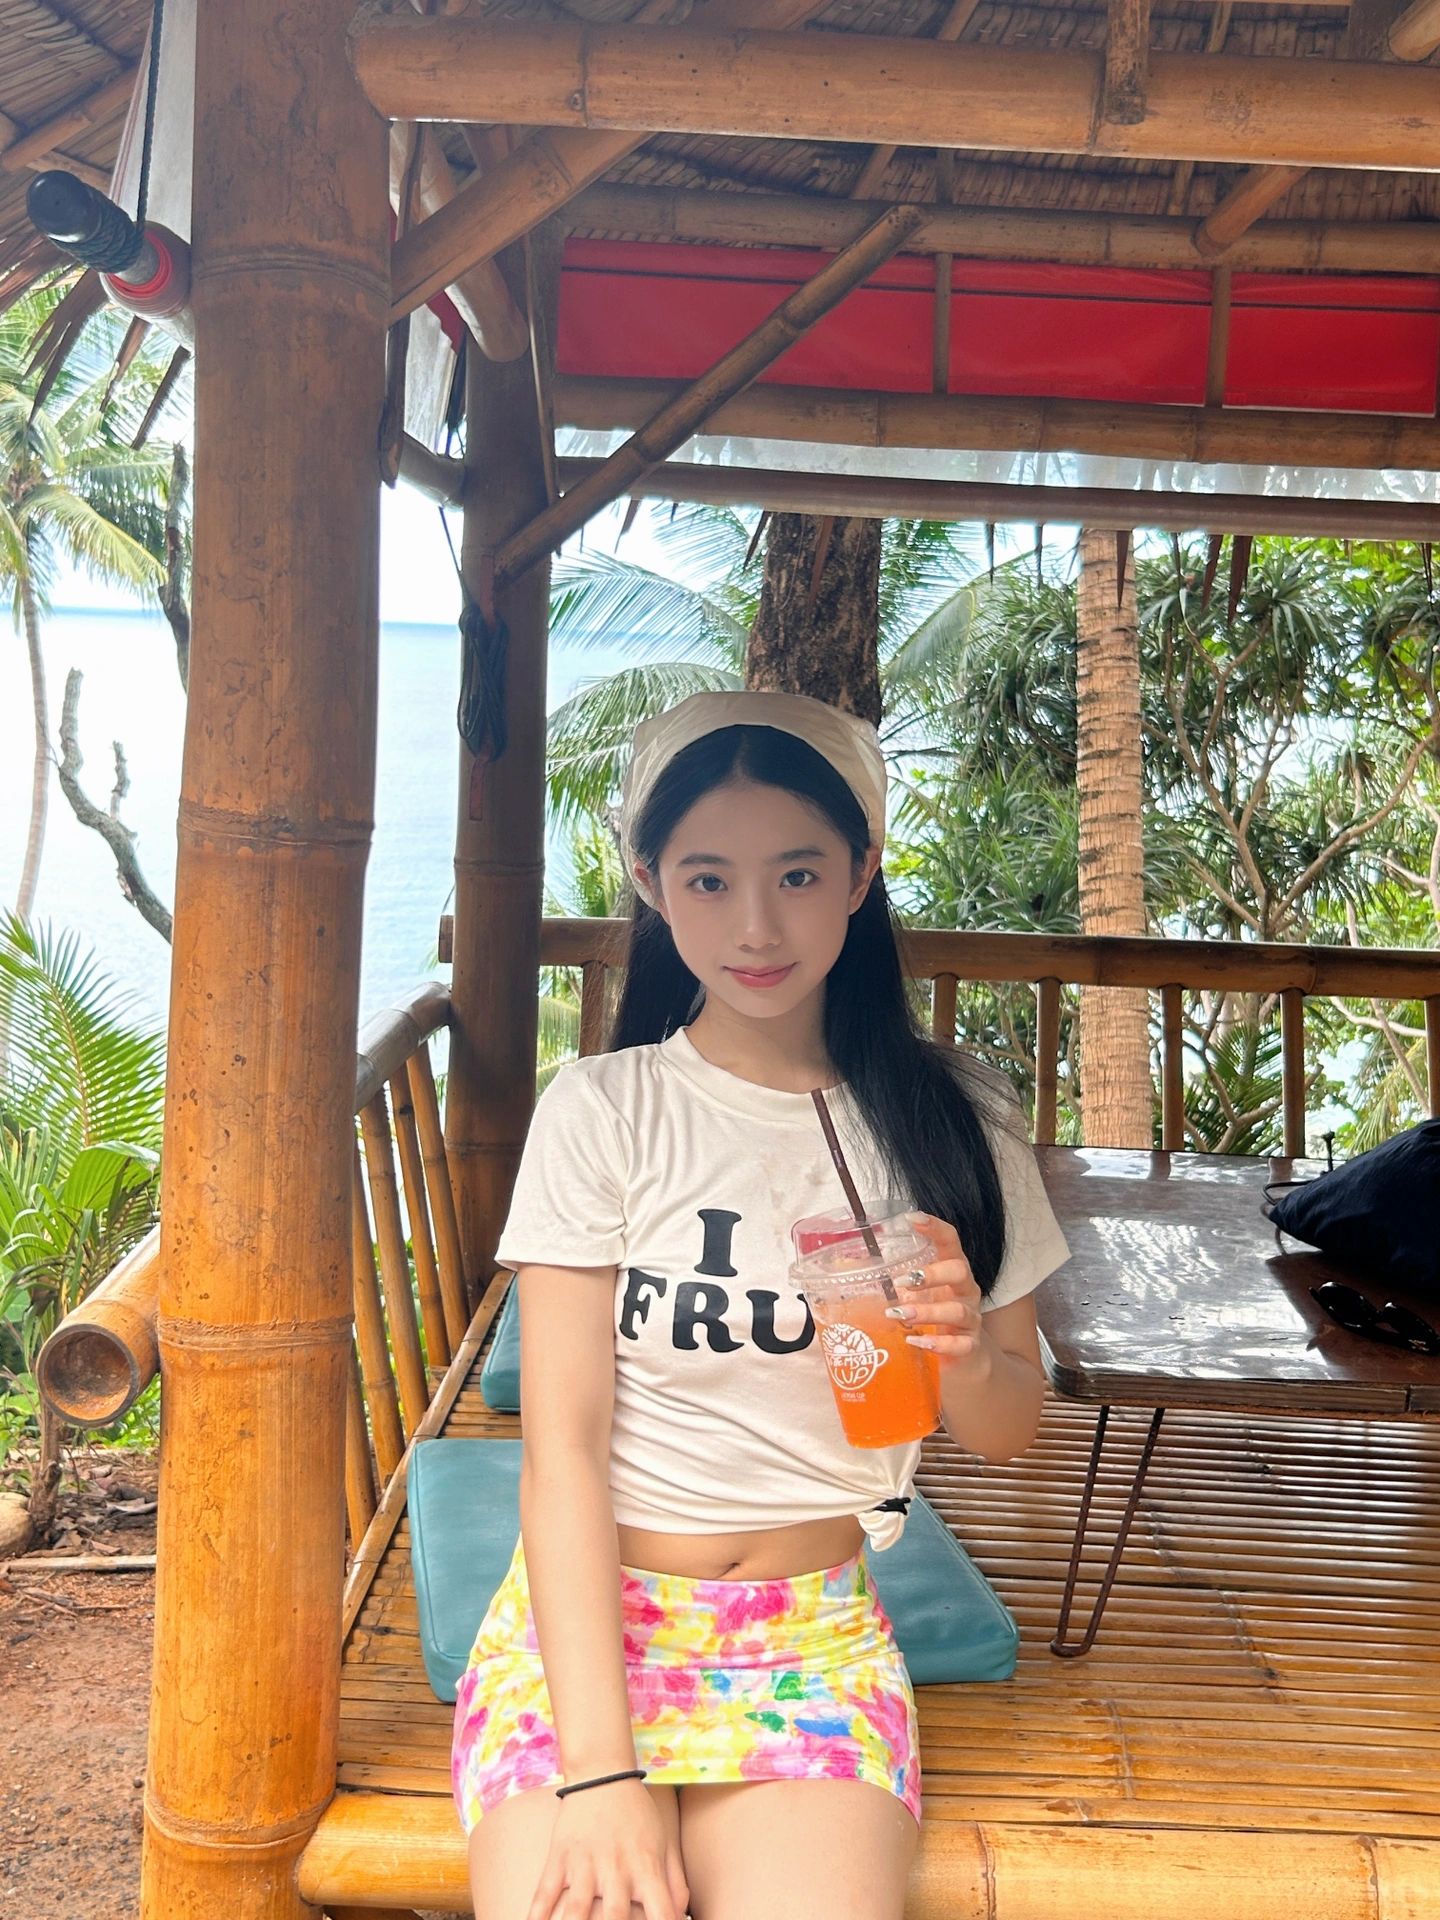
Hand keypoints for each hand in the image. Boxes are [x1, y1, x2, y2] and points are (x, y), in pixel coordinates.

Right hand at [527, 1777, 688, 1919]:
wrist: (602, 1774)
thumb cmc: (637, 1814)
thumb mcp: (664, 1843)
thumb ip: (675, 1884)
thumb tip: (682, 1917)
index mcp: (646, 1867)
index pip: (662, 1911)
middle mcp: (616, 1868)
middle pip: (616, 1916)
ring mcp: (584, 1864)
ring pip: (576, 1909)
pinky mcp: (558, 1858)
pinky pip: (544, 1893)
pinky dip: (536, 1915)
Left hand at [890, 1213, 991, 1380]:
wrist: (961, 1357)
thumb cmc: (931, 1318)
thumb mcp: (913, 1295)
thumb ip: (889, 1281)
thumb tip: (843, 1266)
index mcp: (950, 1270)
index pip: (950, 1241)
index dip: (935, 1227)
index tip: (912, 1218)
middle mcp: (965, 1290)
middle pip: (959, 1271)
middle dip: (931, 1273)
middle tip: (901, 1281)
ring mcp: (970, 1318)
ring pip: (957, 1310)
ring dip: (927, 1311)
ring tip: (899, 1314)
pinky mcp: (970, 1346)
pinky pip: (960, 1344)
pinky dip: (938, 1343)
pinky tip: (916, 1341)